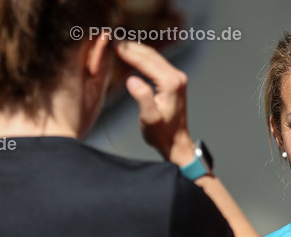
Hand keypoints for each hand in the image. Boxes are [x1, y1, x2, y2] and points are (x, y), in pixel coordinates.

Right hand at [115, 41, 194, 165]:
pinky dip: (144, 57)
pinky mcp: (175, 81)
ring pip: (155, 57)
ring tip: (120, 45)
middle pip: (151, 55)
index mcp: (170, 83)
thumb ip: (142, 98)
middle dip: (131, 47)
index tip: (113, 45)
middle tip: (113, 41)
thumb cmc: (162, 134)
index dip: (128, 52)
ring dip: (137, 50)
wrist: (176, 142)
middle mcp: (177, 77)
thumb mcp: (149, 119)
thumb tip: (131, 80)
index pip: (146, 61)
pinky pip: (157, 63)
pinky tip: (133, 56)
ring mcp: (177, 78)